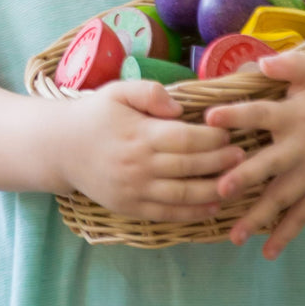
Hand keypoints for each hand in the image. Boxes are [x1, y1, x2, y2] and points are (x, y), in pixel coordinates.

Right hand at [57, 80, 246, 222]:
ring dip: (214, 190)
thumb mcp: (117, 91)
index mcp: (138, 133)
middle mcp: (139, 164)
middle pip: (189, 166)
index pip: (185, 138)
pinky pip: (168, 214)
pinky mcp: (130, 207)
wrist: (60, 147)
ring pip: (183, 194)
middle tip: (243, 156)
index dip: (211, 138)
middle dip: (220, 162)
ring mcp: (135, 189)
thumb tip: (179, 107)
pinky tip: (212, 206)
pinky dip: (193, 213)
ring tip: (236, 181)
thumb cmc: (94, 115)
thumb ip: (149, 92)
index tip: (230, 133)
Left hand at [204, 53, 304, 258]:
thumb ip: (289, 64)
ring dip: (258, 217)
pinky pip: (304, 215)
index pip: (261, 114)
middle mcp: (303, 147)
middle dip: (244, 178)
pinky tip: (268, 252)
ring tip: (233, 236)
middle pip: (269, 165)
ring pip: (283, 198)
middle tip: (219, 189)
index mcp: (296, 115)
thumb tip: (260, 62)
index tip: (209, 119)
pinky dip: (287, 234)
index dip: (236, 116)